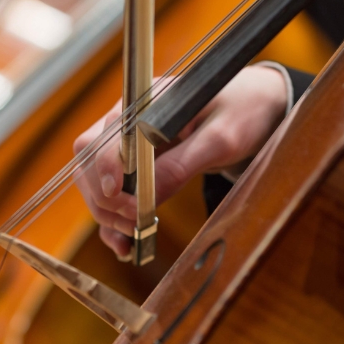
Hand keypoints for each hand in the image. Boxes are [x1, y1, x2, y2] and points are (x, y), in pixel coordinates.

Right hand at [73, 64, 287, 256]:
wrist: (253, 108)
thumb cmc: (240, 112)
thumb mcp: (220, 138)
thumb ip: (182, 164)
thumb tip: (148, 200)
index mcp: (146, 101)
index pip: (106, 135)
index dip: (105, 168)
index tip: (120, 199)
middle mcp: (128, 119)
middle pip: (89, 159)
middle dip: (104, 197)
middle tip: (134, 223)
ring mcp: (127, 142)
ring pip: (94, 179)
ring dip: (105, 212)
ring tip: (130, 239)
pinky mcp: (134, 163)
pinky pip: (111, 192)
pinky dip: (112, 219)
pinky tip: (124, 243)